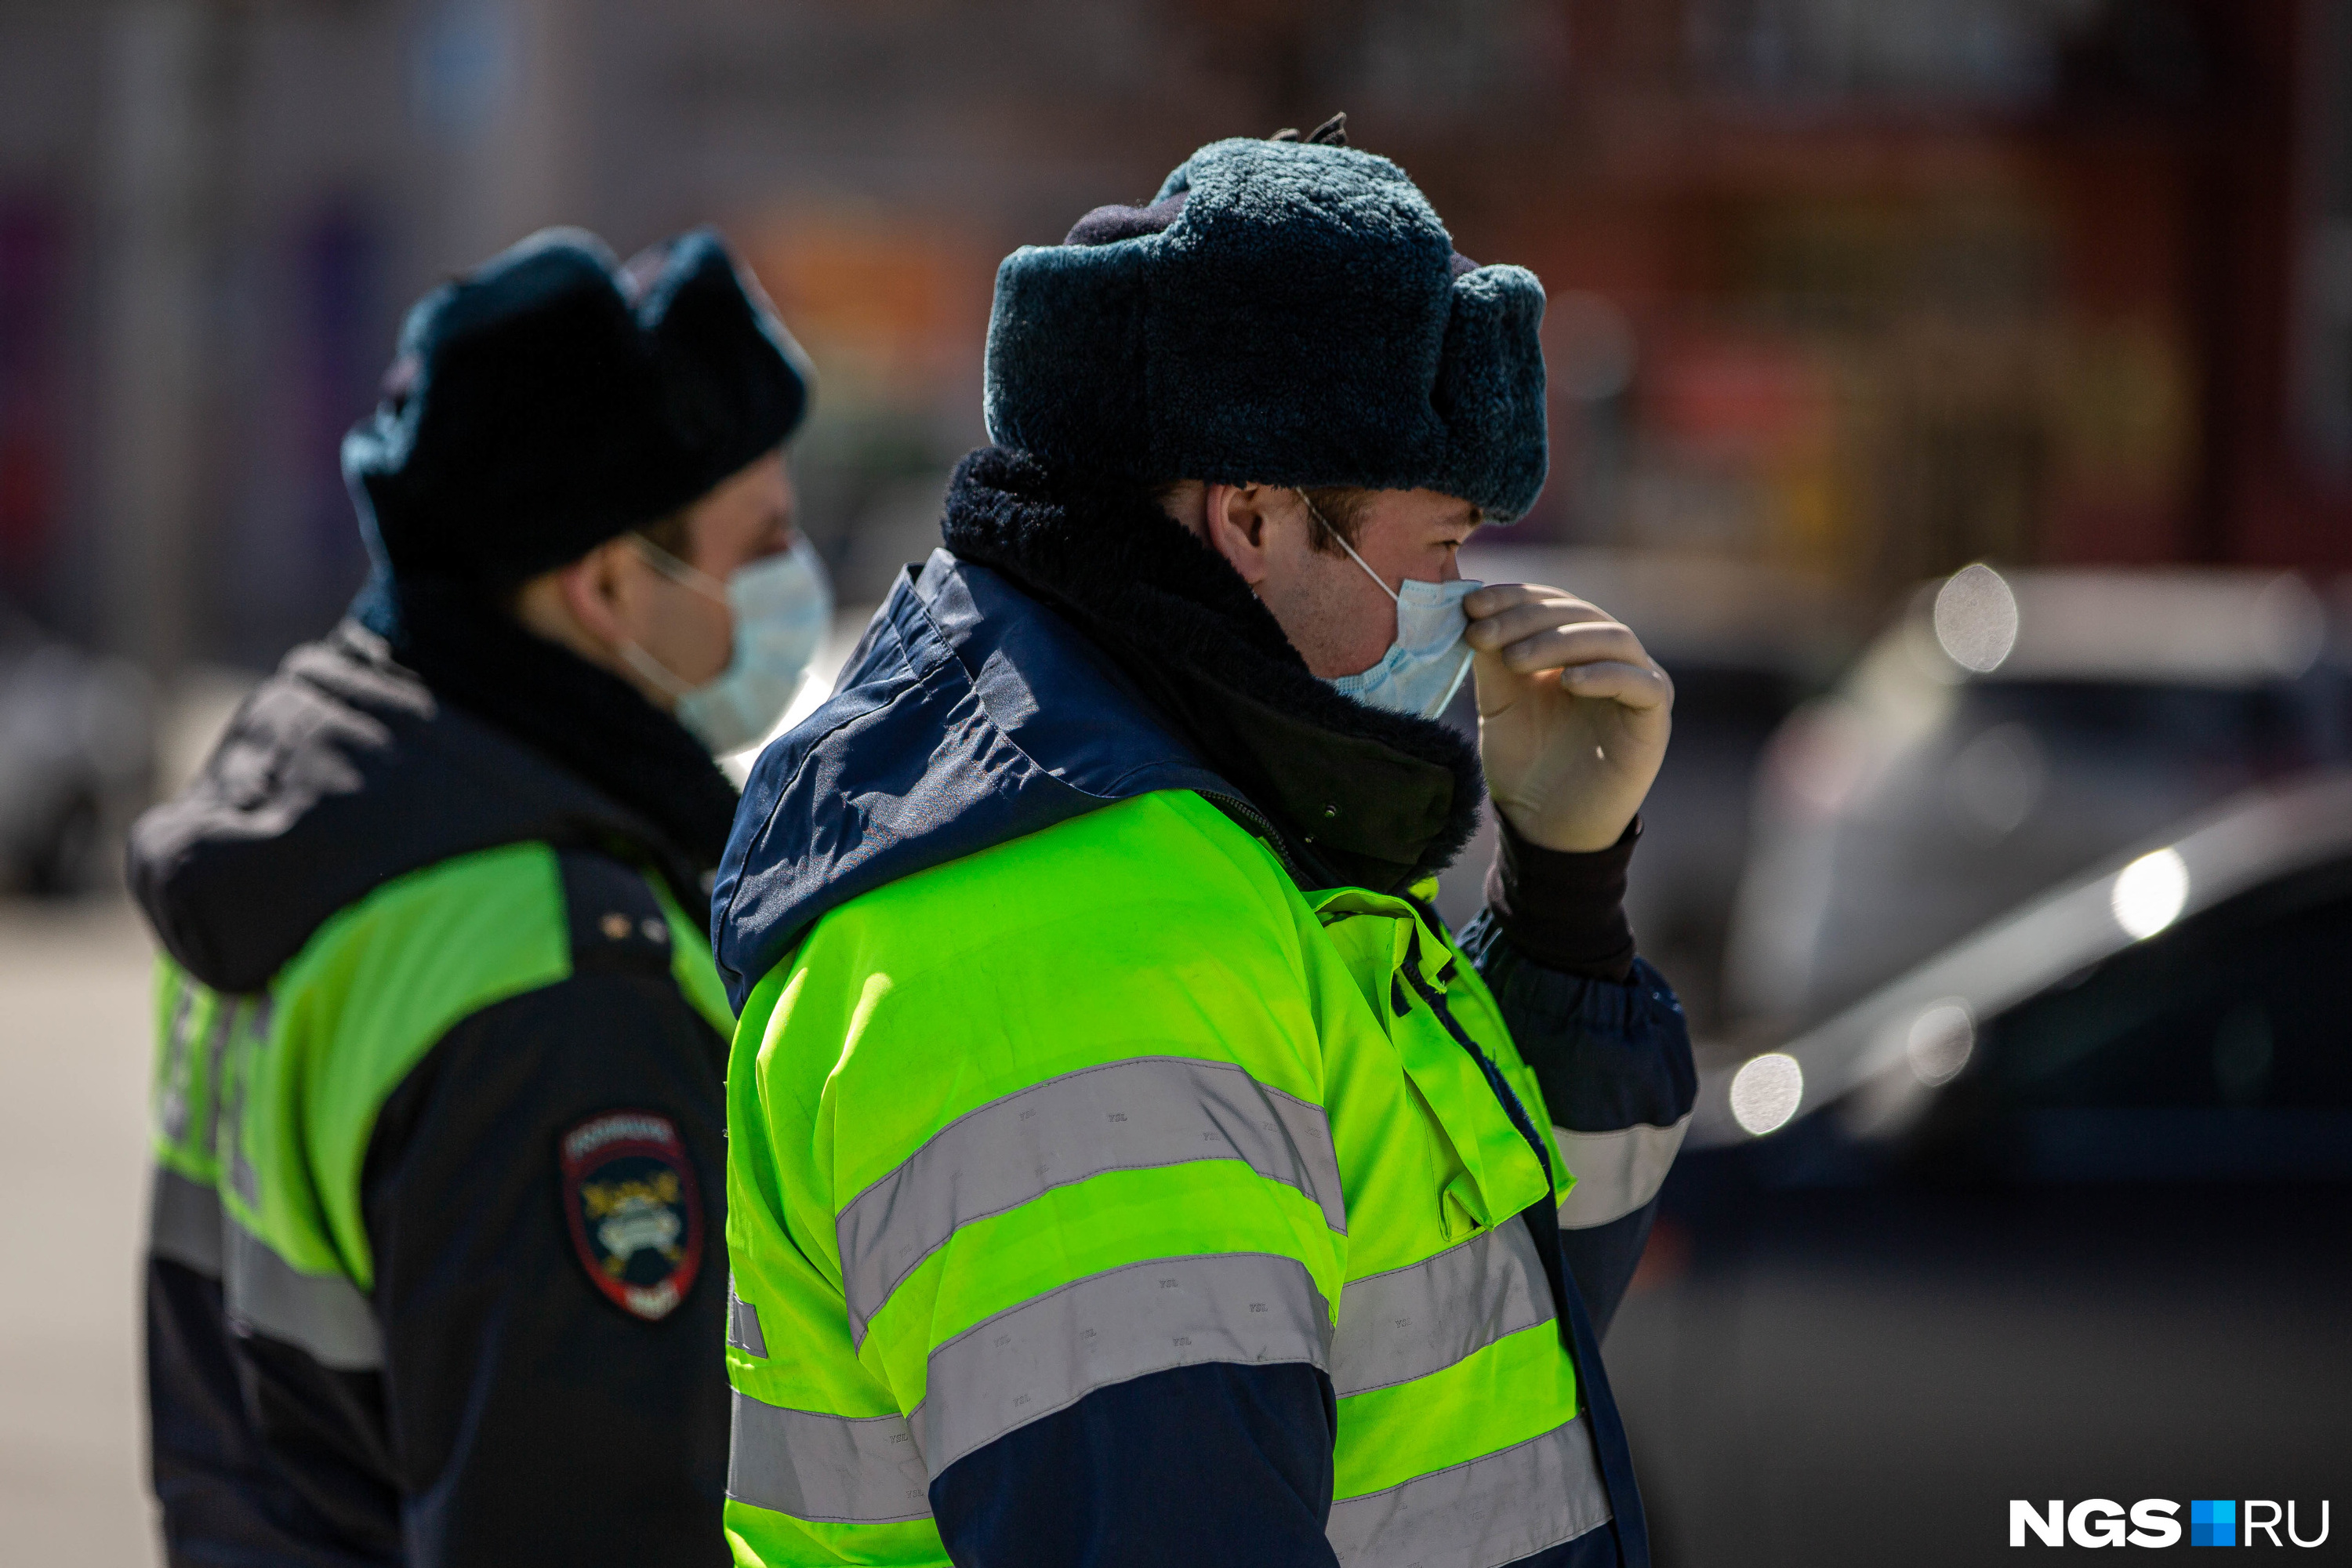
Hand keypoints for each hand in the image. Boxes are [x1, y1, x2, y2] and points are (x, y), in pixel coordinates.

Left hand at [1463, 582, 1672, 852]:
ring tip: (1514, 659)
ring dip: (1559, 642)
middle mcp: (1610, 658)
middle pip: (1579, 615)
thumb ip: (1493, 658)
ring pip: (1613, 639)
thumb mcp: (1499, 702)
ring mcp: (1637, 684)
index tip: (1471, 604)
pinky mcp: (1654, 718)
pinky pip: (1640, 684)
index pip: (1551, 603)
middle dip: (1527, 619)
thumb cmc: (1524, 763)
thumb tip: (1473, 607)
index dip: (1513, 597)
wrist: (1544, 826)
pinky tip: (1568, 682)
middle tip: (1484, 634)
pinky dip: (1605, 675)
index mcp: (1574, 647)